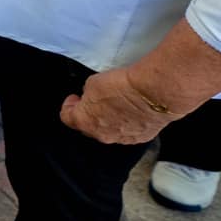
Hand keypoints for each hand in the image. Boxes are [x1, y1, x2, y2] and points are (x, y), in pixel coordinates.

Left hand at [59, 67, 176, 144]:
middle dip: (89, 114)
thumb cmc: (122, 86)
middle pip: (88, 126)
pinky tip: (132, 111)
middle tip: (94, 100)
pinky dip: (127, 123)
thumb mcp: (93, 82)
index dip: (68, 106)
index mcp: (84, 121)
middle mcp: (102, 135)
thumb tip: (92, 94)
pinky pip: (129, 132)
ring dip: (109, 119)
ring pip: (110, 131)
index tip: (74, 98)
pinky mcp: (141, 138)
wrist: (153, 93)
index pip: (67, 117)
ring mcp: (122, 139)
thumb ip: (88, 92)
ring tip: (116, 104)